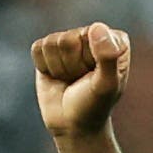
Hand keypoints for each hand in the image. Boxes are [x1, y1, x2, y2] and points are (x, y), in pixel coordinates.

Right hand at [33, 23, 130, 137]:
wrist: (73, 125)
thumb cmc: (94, 106)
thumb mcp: (106, 85)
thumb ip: (108, 57)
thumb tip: (96, 27)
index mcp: (114, 40)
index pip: (92, 33)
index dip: (90, 59)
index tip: (97, 77)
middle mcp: (92, 35)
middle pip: (68, 39)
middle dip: (72, 66)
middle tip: (81, 81)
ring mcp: (70, 40)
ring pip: (52, 43)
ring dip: (59, 68)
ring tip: (70, 79)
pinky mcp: (48, 48)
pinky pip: (38, 49)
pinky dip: (45, 67)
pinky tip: (56, 76)